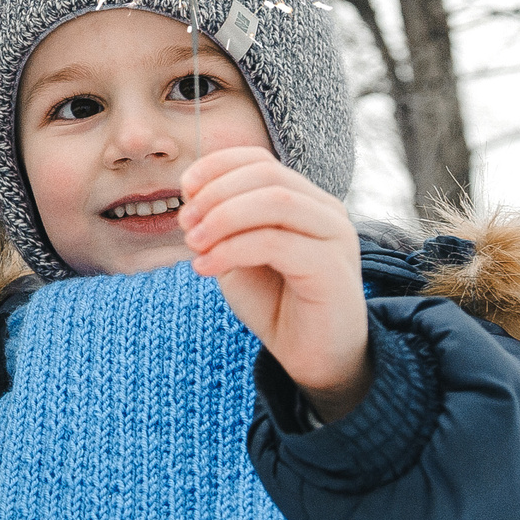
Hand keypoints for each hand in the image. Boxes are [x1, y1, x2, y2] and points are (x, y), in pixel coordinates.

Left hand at [180, 145, 370, 421]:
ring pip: (275, 201)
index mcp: (304, 200)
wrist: (312, 359)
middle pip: (267, 174)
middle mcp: (325, 211)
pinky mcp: (333, 268)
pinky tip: (206, 267)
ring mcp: (335, 236)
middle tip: (185, 224)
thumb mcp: (237, 254)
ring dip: (223, 217)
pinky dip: (232, 249)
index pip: (260, 160)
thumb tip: (192, 194)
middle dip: (216, 193)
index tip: (184, 190)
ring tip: (194, 244)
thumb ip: (221, 224)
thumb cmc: (275, 303)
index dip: (217, 167)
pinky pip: (277, 242)